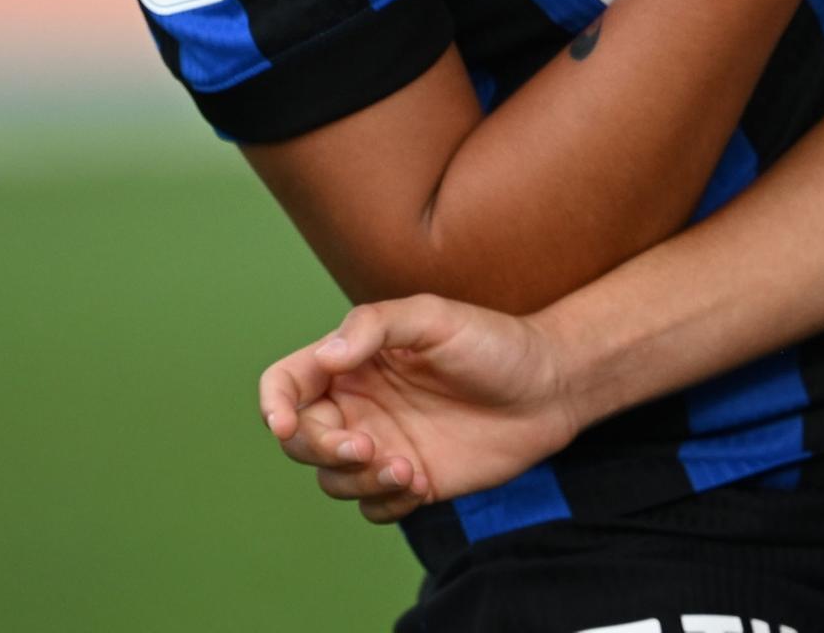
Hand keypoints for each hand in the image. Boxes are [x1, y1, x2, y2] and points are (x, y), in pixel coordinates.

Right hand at [258, 296, 583, 522]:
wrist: (550, 387)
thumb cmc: (494, 343)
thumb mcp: (436, 317)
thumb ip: (375, 326)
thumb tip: (325, 356)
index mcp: (354, 361)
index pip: (287, 382)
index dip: (273, 404)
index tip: (286, 424)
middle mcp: (360, 405)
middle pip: (302, 440)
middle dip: (324, 449)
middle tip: (368, 446)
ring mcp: (383, 445)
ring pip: (331, 480)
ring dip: (357, 479)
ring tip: (407, 467)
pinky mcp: (409, 481)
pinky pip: (370, 507)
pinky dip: (386, 502)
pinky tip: (424, 483)